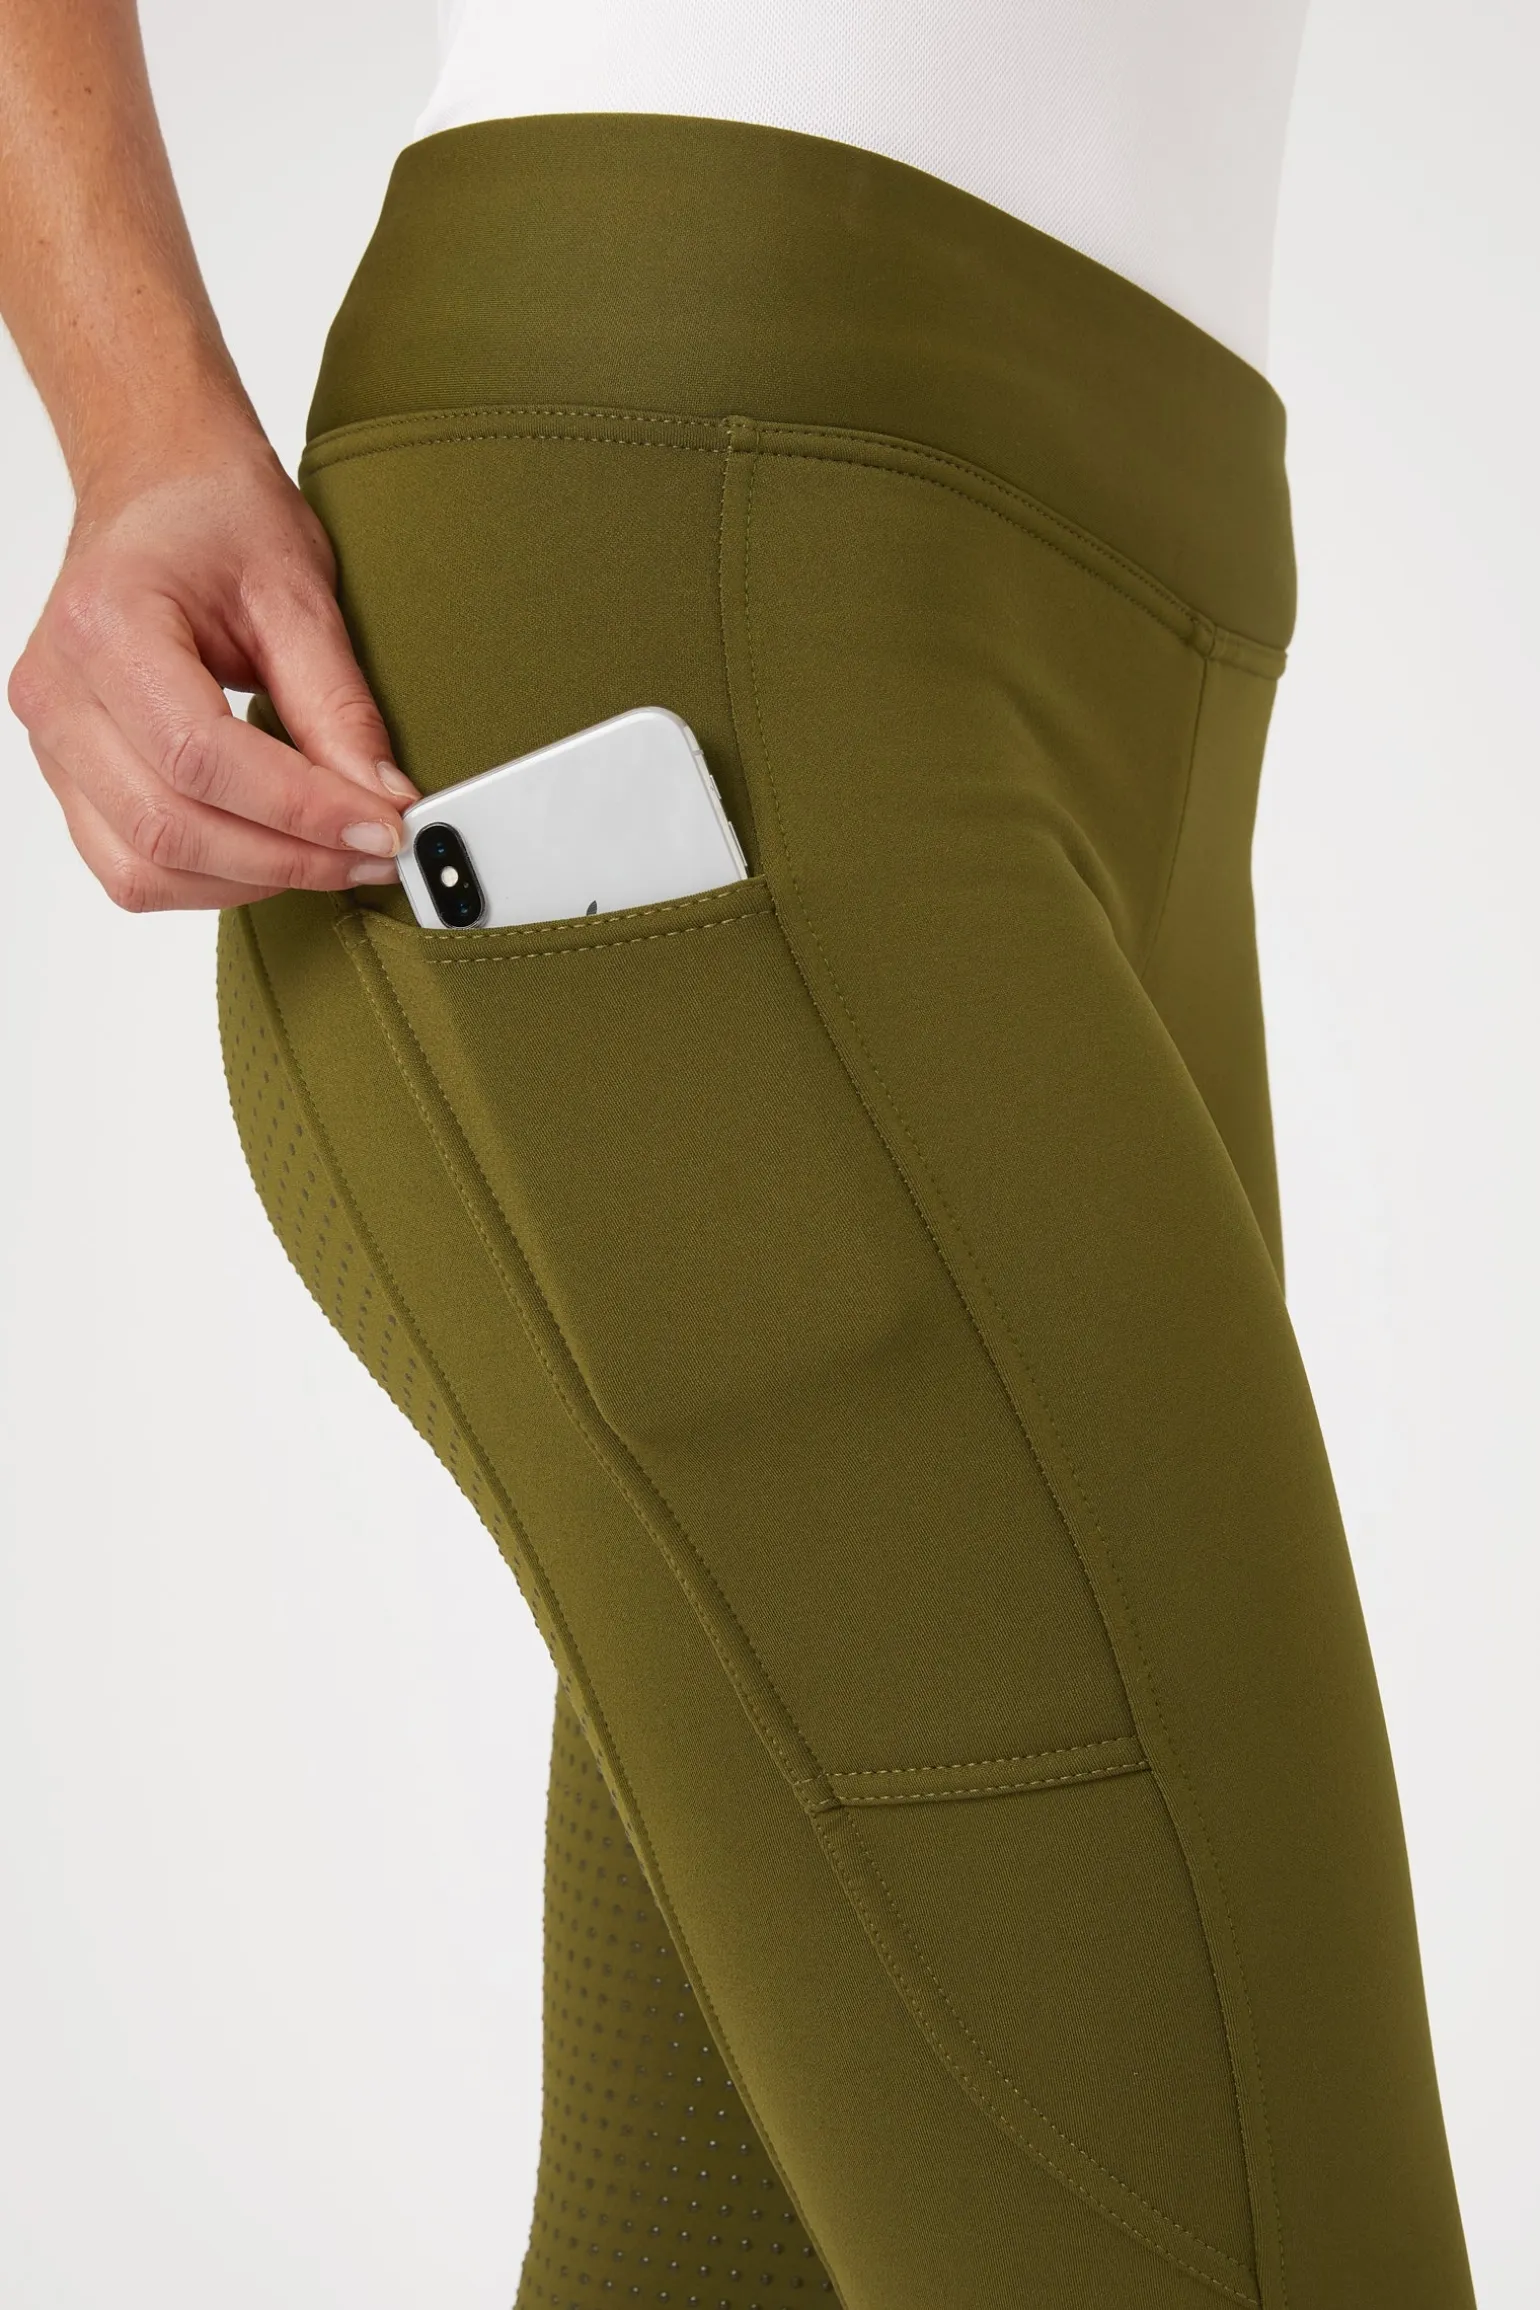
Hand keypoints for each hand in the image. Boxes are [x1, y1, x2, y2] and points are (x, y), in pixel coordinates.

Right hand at [8, 425, 417, 911]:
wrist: (155, 487)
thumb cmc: (212, 518)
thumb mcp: (297, 593)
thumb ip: (338, 707)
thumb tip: (383, 801)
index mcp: (105, 625)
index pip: (201, 757)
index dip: (301, 810)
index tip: (382, 828)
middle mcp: (57, 691)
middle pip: (169, 827)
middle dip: (288, 858)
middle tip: (375, 854)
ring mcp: (52, 741)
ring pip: (144, 869)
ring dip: (252, 881)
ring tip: (333, 857)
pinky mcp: (68, 776)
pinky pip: (130, 869)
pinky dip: (210, 880)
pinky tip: (273, 853)